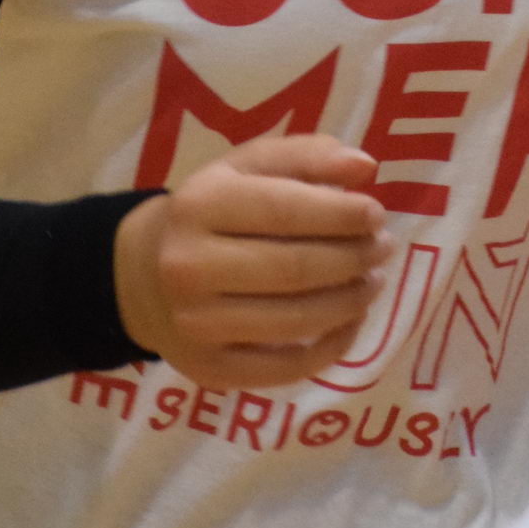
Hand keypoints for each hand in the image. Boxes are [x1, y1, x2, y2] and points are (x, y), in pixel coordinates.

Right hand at [113, 134, 389, 388]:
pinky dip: (331, 347)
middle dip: (352, 258)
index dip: (341, 214)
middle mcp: (191, 267)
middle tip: (383, 247)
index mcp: (201, 205)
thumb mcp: (248, 167)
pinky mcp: (209, 370)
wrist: (144, 275)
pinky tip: (351, 321)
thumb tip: (365, 167)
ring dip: (350, 301)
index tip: (376, 214)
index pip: (285, 210)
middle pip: (294, 269)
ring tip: (372, 281)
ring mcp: (197, 325)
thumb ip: (307, 156)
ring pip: (295, 321)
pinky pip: (286, 368)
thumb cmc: (213, 212)